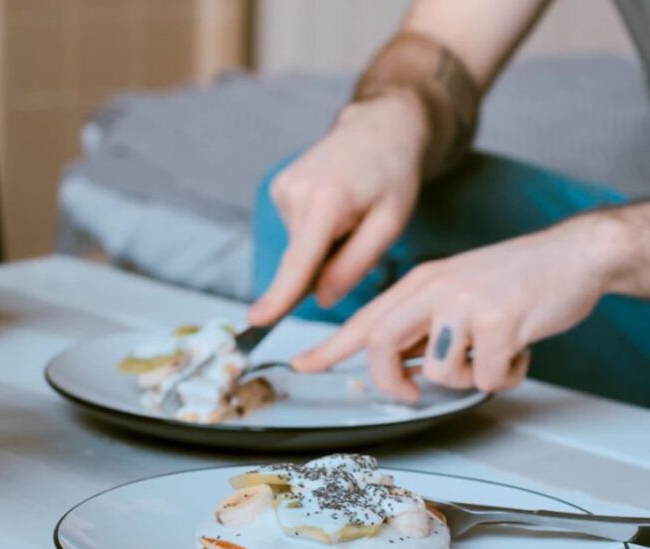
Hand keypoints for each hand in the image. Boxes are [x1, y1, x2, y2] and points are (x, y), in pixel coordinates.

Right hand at [248, 92, 429, 324]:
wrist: (379, 128)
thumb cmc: (392, 175)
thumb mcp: (390, 223)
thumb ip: (355, 264)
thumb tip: (321, 298)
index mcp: (327, 201)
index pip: (299, 260)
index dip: (279, 295)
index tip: (258, 320)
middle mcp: (296, 192)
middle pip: (301, 259)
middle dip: (326, 265)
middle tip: (360, 232)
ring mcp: (283, 187)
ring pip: (300, 247)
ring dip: (324, 245)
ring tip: (351, 213)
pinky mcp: (279, 188)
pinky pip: (298, 230)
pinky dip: (317, 231)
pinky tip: (336, 206)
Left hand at [293, 216, 626, 400]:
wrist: (574, 254)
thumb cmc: (519, 278)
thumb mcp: (458, 290)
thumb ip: (426, 324)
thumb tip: (406, 367)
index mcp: (422, 281)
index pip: (365, 318)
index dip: (329, 347)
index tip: (302, 364)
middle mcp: (435, 288)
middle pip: (380, 345)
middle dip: (392, 381)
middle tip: (411, 392)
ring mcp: (466, 303)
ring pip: (441, 372)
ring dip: (469, 377)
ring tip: (494, 351)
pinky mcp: (500, 321)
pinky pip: (488, 377)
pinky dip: (506, 376)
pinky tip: (520, 349)